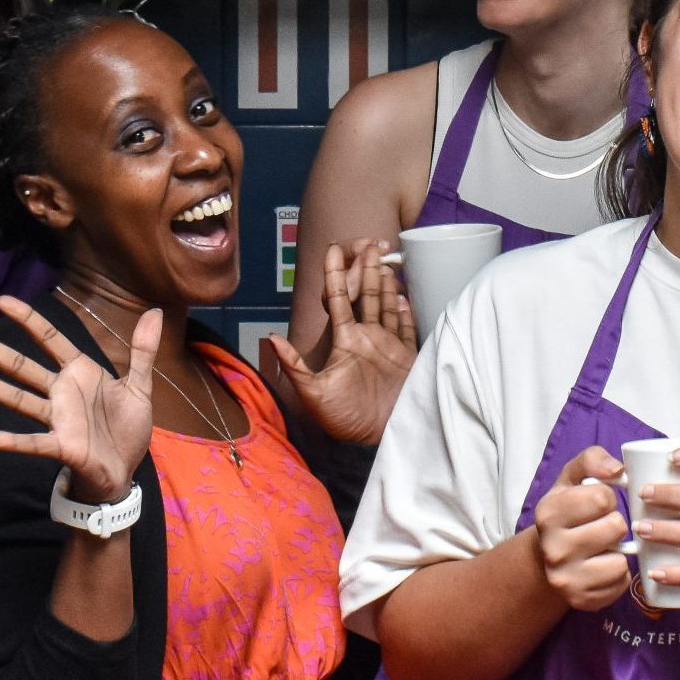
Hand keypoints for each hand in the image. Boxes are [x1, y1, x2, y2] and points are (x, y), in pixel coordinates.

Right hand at [0, 296, 158, 505]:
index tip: (2, 301)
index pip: (48, 339)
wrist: (126, 471)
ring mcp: (58, 419)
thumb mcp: (139, 386)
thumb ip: (142, 350)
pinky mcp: (61, 446)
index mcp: (79, 373)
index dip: (27, 319)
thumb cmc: (126, 429)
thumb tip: (155, 311)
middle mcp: (61, 392)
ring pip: (19, 399)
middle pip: (21, 366)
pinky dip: (11, 441)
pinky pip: (32, 443)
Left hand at [268, 240, 416, 444]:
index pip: (336, 298)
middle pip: (364, 294)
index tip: (334, 247)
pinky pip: (408, 327)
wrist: (377, 438)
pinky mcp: (408, 357)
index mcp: (344, 341)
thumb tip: (271, 338)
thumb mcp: (312, 393)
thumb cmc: (343, 419)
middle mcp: (365, 338)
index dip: (335, 273)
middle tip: (370, 242)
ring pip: (385, 305)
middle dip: (366, 268)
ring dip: (385, 282)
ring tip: (387, 258)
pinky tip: (405, 294)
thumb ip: (294, 365)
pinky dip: (407, 310)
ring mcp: (387, 346)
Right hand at [526, 446, 633, 612]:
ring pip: (621, 560)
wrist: (545, 558)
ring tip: (603, 548)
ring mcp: (566, 579)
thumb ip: (592, 460)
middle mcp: (553, 549)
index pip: (602, 497)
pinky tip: (602, 566)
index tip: (596, 504)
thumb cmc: (567, 513)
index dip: (606, 498)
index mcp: (548, 513)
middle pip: (615, 527)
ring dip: (619, 552)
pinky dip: (618, 574)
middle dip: (614, 524)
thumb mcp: (571, 479)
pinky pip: (622, 583)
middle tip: (600, 527)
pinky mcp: (582, 601)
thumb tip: (618, 469)